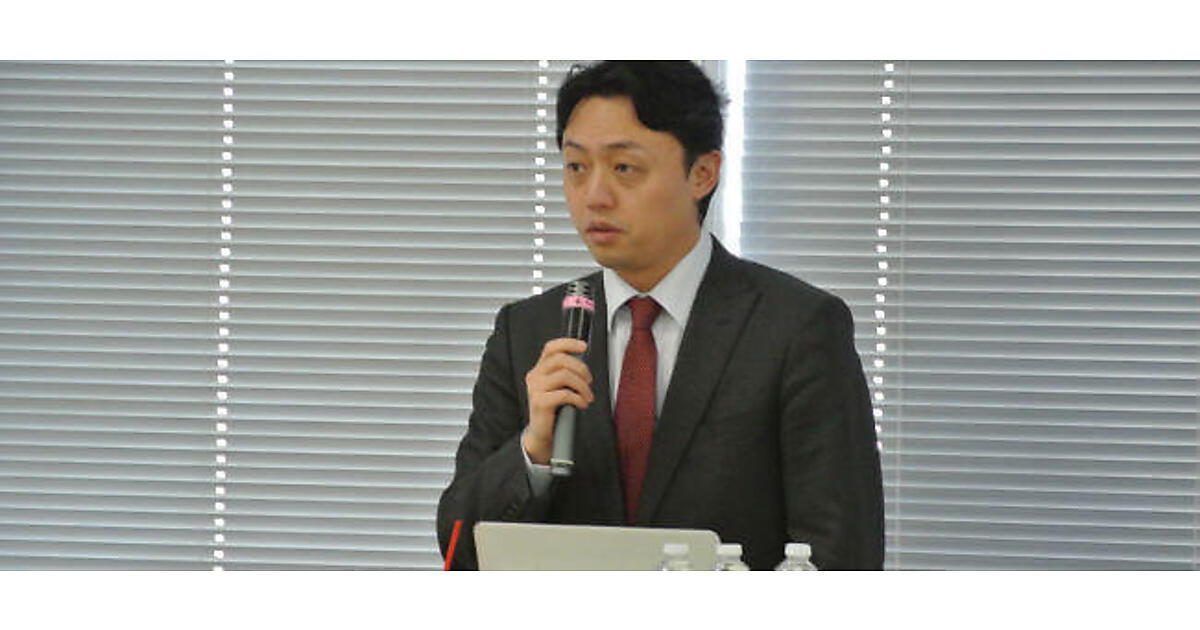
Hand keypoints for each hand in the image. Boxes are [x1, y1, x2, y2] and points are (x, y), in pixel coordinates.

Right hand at [522, 338, 592, 463]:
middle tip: (589, 381)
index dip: (568, 343)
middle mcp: (535, 376)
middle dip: (581, 368)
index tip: (584, 346)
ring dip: (582, 386)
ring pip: (565, 376)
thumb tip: (584, 365)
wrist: (542, 433)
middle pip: (561, 360)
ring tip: (587, 396)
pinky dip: (578, 398)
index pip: (551, 348)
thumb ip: (565, 373)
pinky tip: (581, 404)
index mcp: (540, 369)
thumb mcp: (557, 387)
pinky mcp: (540, 402)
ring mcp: (536, 389)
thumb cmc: (553, 409)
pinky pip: (565, 394)